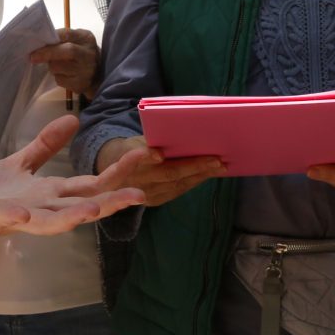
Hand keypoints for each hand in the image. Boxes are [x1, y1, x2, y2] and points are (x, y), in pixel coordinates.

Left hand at [0, 115, 147, 266]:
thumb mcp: (19, 165)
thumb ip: (45, 146)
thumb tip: (73, 119)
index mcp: (49, 193)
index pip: (92, 183)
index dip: (118, 171)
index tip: (145, 155)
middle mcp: (43, 207)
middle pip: (84, 204)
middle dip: (111, 200)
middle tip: (140, 194)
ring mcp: (21, 217)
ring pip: (54, 220)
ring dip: (74, 215)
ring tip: (95, 209)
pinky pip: (9, 220)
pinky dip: (20, 219)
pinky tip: (28, 215)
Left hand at [28, 29, 100, 98]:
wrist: (96, 74)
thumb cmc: (79, 52)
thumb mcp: (75, 40)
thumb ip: (61, 38)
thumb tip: (39, 40)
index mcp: (86, 38)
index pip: (67, 34)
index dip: (51, 38)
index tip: (36, 42)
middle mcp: (89, 54)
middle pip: (68, 51)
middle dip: (47, 53)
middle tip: (33, 57)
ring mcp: (86, 71)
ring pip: (59, 67)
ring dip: (51, 66)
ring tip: (56, 65)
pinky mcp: (80, 84)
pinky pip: (60, 80)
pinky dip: (57, 77)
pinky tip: (63, 74)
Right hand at [92, 135, 224, 206]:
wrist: (114, 181)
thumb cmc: (130, 151)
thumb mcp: (133, 143)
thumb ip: (149, 141)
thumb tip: (178, 132)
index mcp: (123, 163)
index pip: (133, 158)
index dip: (145, 156)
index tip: (159, 154)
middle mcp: (134, 181)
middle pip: (167, 173)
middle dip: (194, 166)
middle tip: (216, 159)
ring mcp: (146, 194)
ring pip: (177, 184)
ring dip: (200, 175)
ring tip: (219, 166)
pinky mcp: (155, 201)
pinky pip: (178, 191)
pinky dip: (194, 182)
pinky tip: (207, 174)